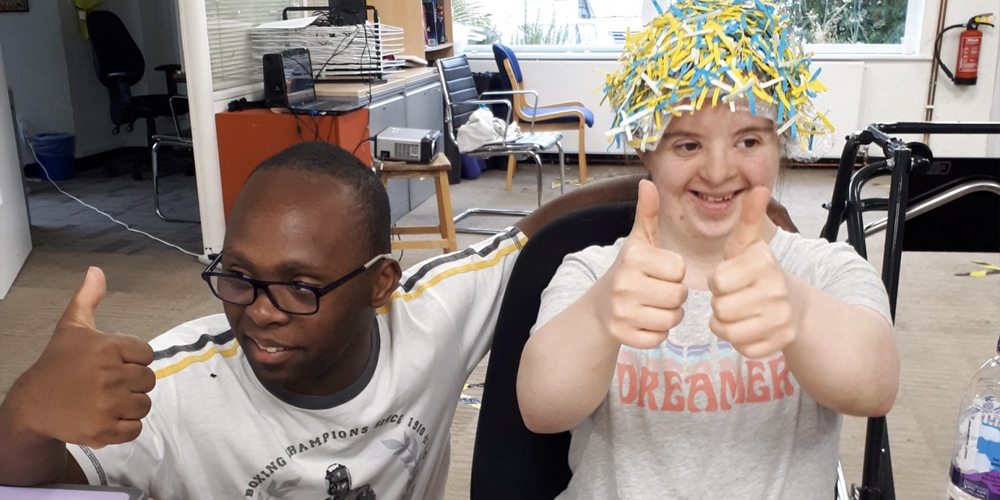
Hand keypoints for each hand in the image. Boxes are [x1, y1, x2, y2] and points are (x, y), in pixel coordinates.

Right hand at [12, 268, 154, 447]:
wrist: (33, 404)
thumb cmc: (57, 365)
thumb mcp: (72, 328)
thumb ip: (88, 298)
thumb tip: (96, 271)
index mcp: (107, 348)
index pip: (147, 354)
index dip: (133, 360)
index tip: (113, 363)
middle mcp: (109, 376)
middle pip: (149, 381)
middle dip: (132, 383)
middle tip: (108, 384)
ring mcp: (106, 405)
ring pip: (144, 405)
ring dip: (130, 405)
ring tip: (106, 401)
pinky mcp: (103, 431)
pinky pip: (135, 429)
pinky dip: (124, 427)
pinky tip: (105, 417)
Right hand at [595, 180, 686, 348]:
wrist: (600, 305)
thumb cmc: (629, 270)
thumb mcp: (639, 241)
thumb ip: (647, 213)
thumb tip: (647, 182)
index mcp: (633, 258)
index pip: (679, 269)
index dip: (674, 272)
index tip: (659, 271)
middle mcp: (624, 284)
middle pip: (679, 296)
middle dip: (674, 295)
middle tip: (657, 290)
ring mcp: (621, 312)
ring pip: (672, 319)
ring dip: (669, 315)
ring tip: (653, 305)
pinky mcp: (622, 335)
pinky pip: (659, 338)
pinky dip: (657, 333)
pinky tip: (645, 321)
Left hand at [709, 187, 801, 358]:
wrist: (795, 304)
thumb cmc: (758, 272)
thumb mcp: (749, 246)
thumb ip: (748, 219)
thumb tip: (758, 187)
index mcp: (764, 263)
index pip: (717, 281)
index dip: (718, 282)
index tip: (730, 278)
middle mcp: (777, 291)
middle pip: (720, 309)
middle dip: (720, 304)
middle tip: (735, 297)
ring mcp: (781, 319)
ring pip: (727, 331)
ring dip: (725, 324)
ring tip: (738, 312)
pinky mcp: (781, 341)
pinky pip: (742, 348)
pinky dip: (740, 341)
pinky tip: (750, 327)